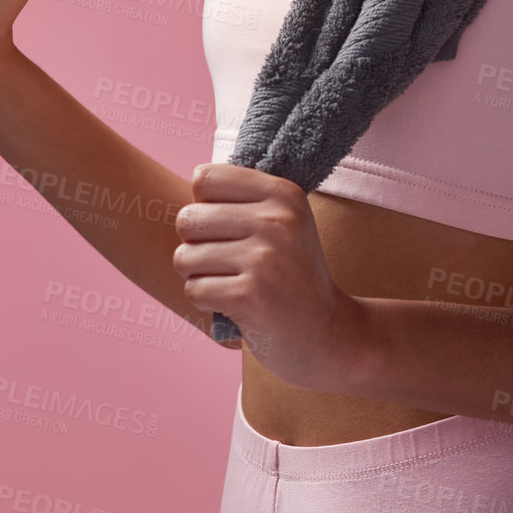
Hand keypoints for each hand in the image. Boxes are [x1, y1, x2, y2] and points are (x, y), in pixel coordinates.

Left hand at [173, 163, 369, 391]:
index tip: (230, 229)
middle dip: (196, 246)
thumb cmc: (293, 276)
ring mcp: (264, 259)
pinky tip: (234, 305)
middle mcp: (276, 221)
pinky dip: (206, 302)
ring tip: (231, 284)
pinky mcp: (250, 295)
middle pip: (188, 219)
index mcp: (284, 194)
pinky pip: (194, 290)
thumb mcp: (286, 223)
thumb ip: (245, 198)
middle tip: (229, 264)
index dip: (205, 207)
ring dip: (198, 277)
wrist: (327, 334)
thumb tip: (195, 178)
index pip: (205, 178)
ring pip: (184, 257)